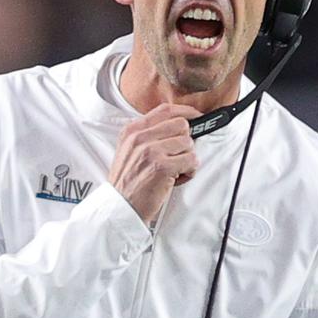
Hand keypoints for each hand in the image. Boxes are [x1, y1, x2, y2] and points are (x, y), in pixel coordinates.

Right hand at [109, 103, 202, 224]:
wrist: (120, 206)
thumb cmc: (129, 181)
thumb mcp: (130, 150)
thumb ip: (148, 135)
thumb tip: (178, 125)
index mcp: (132, 130)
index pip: (166, 110)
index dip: (186, 111)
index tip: (196, 116)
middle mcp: (140, 138)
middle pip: (181, 125)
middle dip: (185, 142)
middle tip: (177, 157)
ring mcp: (151, 151)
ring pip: (188, 143)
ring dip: (187, 159)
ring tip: (174, 171)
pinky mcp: (162, 167)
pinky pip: (191, 160)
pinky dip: (189, 172)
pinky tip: (176, 179)